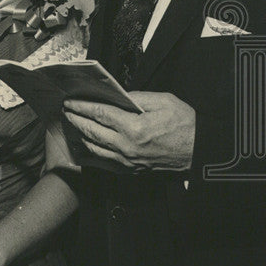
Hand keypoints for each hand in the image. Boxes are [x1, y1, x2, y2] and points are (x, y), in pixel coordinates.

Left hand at [63, 91, 194, 170]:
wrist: (200, 152)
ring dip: (80, 135)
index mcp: (134, 128)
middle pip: (91, 131)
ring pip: (93, 148)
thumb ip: (136, 97)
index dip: (82, 106)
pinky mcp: (130, 170)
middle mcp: (126, 147)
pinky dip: (89, 153)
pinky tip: (82, 145)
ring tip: (71, 124)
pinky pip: (103, 162)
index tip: (70, 101)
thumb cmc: (186, 126)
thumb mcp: (164, 101)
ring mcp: (127, 161)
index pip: (99, 114)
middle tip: (65, 110)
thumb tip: (117, 96)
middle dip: (76, 119)